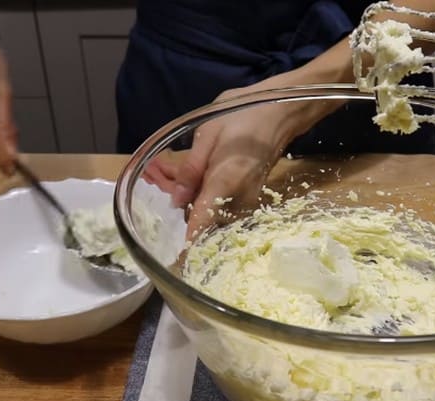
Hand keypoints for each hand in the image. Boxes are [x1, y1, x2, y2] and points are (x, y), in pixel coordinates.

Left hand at [143, 77, 334, 238]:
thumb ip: (191, 169)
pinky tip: (184, 173)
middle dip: (176, 207)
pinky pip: (221, 202)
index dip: (186, 241)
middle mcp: (238, 197)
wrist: (281, 111)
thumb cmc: (243, 115)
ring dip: (186, 197)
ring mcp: (247, 198)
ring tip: (163, 172)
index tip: (171, 256)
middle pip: (203, 218)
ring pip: (210, 210)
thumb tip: (175, 200)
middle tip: (153, 180)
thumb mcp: (208, 134)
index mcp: (225, 182)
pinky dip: (201, 192)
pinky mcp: (250, 195)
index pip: (201, 222)